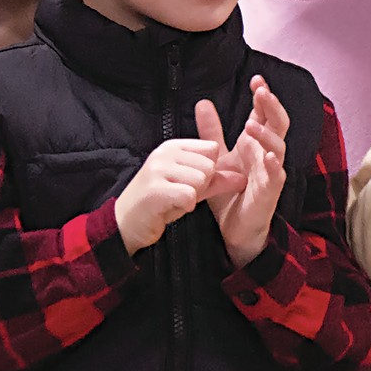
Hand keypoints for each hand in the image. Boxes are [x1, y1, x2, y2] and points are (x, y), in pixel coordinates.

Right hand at [114, 138, 241, 255]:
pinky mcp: (155, 189)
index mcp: (173, 146)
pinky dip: (185, 206)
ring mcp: (158, 169)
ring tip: (175, 200)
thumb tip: (243, 178)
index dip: (210, 170)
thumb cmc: (161, 203)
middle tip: (181, 194)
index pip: (212, 149)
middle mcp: (164, 153)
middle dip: (202, 186)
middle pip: (209, 165)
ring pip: (201, 179)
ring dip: (192, 196)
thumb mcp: (191, 188)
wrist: (127, 224)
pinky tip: (171, 208)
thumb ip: (216, 181)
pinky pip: (189, 195)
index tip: (191, 182)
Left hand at [197, 76, 287, 268]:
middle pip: (278, 123)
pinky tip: (268, 156)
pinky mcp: (270, 192)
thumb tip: (203, 102)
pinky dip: (274, 165)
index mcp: (255, 143)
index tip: (256, 80)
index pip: (264, 113)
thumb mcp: (217, 158)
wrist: (233, 228)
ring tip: (252, 124)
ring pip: (279, 147)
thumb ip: (211, 132)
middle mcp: (266, 154)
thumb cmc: (230, 192)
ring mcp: (271, 172)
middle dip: (272, 106)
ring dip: (267, 134)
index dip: (263, 96)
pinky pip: (277, 176)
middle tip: (261, 91)